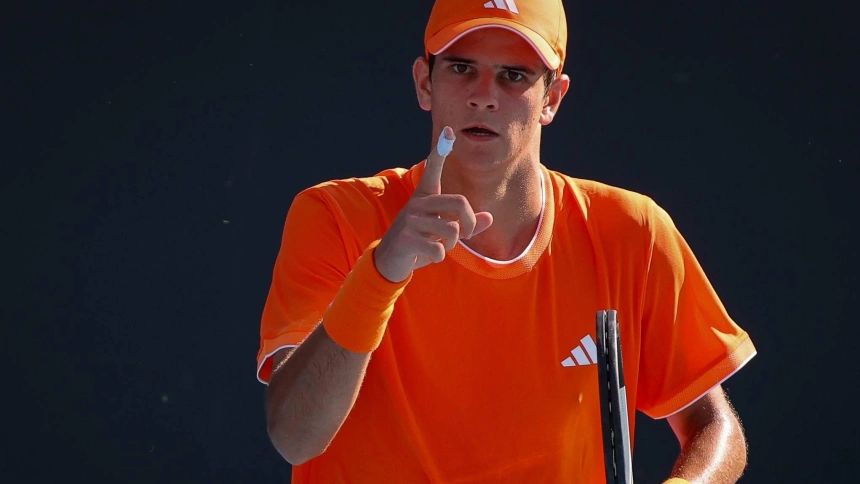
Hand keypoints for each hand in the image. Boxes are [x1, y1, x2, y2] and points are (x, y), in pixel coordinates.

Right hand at [373, 126, 493, 282]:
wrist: (389, 262)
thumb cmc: (419, 244)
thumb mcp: (443, 233)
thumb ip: (466, 225)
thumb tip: (489, 217)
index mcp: (425, 197)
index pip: (433, 170)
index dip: (441, 150)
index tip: (449, 130)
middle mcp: (417, 204)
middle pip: (460, 202)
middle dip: (470, 223)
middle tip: (467, 234)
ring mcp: (410, 220)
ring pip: (452, 228)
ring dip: (453, 244)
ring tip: (442, 247)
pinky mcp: (406, 238)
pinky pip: (438, 247)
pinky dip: (440, 256)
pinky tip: (429, 256)